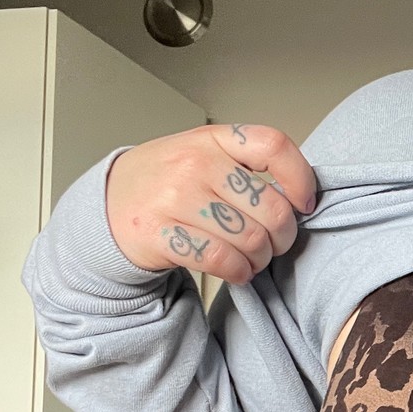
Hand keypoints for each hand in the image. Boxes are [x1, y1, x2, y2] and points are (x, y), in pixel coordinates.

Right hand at [104, 122, 316, 285]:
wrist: (108, 204)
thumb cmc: (167, 181)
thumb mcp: (203, 153)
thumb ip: (246, 164)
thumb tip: (299, 196)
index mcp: (212, 139)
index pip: (274, 146)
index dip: (301, 179)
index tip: (304, 203)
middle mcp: (195, 163)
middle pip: (271, 207)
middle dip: (283, 236)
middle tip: (275, 243)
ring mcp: (175, 198)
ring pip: (251, 239)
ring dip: (260, 259)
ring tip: (252, 258)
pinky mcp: (160, 234)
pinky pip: (222, 260)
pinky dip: (239, 272)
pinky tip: (236, 270)